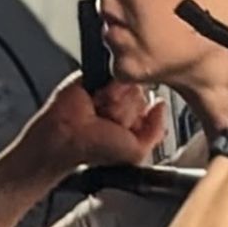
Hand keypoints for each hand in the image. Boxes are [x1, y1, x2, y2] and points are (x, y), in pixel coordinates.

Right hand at [12, 74, 167, 184]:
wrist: (67, 136)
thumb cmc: (95, 149)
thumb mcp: (137, 152)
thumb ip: (155, 132)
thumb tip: (160, 107)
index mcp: (133, 119)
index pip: (152, 106)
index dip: (140, 117)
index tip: (125, 129)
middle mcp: (123, 103)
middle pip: (142, 95)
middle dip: (127, 112)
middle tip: (110, 122)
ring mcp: (110, 88)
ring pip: (130, 85)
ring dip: (115, 104)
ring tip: (100, 114)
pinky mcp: (98, 75)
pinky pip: (115, 74)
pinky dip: (108, 90)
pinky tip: (96, 102)